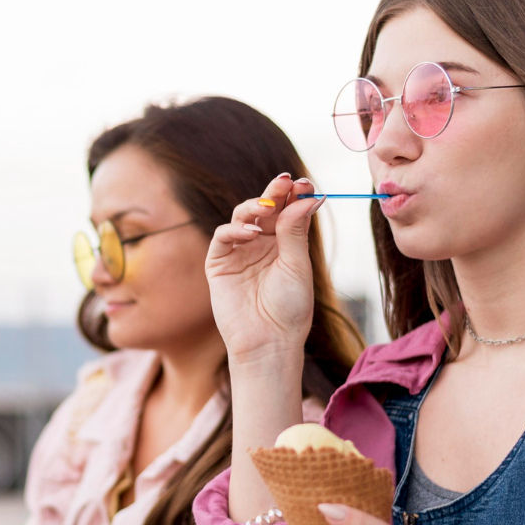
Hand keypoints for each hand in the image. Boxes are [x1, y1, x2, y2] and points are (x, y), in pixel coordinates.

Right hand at [205, 174, 324, 361]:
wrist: (268, 342)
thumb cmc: (289, 309)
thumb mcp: (297, 266)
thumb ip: (295, 231)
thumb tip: (305, 197)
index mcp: (285, 243)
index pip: (288, 210)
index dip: (294, 195)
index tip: (304, 184)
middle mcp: (262, 243)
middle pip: (265, 208)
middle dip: (274, 193)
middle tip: (284, 182)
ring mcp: (239, 251)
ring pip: (242, 216)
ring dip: (254, 207)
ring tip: (266, 209)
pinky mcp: (219, 263)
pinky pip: (223, 237)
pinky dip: (234, 230)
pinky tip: (250, 234)